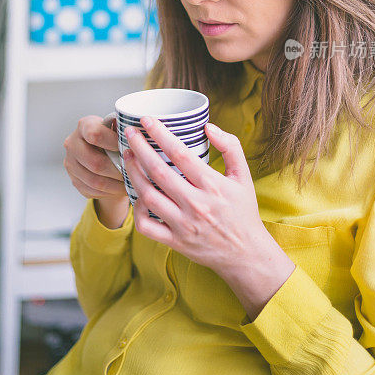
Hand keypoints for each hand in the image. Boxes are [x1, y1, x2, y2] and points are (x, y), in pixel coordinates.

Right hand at [63, 116, 127, 203]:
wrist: (102, 151)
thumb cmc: (113, 138)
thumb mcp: (117, 128)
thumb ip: (124, 130)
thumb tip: (139, 135)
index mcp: (84, 126)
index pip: (95, 134)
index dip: (114, 143)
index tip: (129, 149)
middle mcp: (72, 143)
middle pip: (95, 162)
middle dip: (117, 170)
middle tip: (133, 173)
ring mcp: (71, 163)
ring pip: (94, 180)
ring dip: (115, 185)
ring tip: (130, 184)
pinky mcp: (74, 180)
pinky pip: (92, 190)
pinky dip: (109, 192)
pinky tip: (121, 189)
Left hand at [123, 117, 278, 278]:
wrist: (246, 253)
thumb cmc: (242, 211)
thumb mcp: (243, 175)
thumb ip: (231, 147)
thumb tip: (208, 127)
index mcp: (212, 185)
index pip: (179, 153)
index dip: (160, 134)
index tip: (147, 120)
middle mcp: (196, 204)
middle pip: (158, 171)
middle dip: (139, 148)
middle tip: (129, 132)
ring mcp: (183, 224)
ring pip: (147, 196)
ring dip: (133, 173)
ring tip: (128, 157)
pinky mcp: (175, 241)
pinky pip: (146, 226)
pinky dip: (136, 209)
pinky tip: (136, 193)